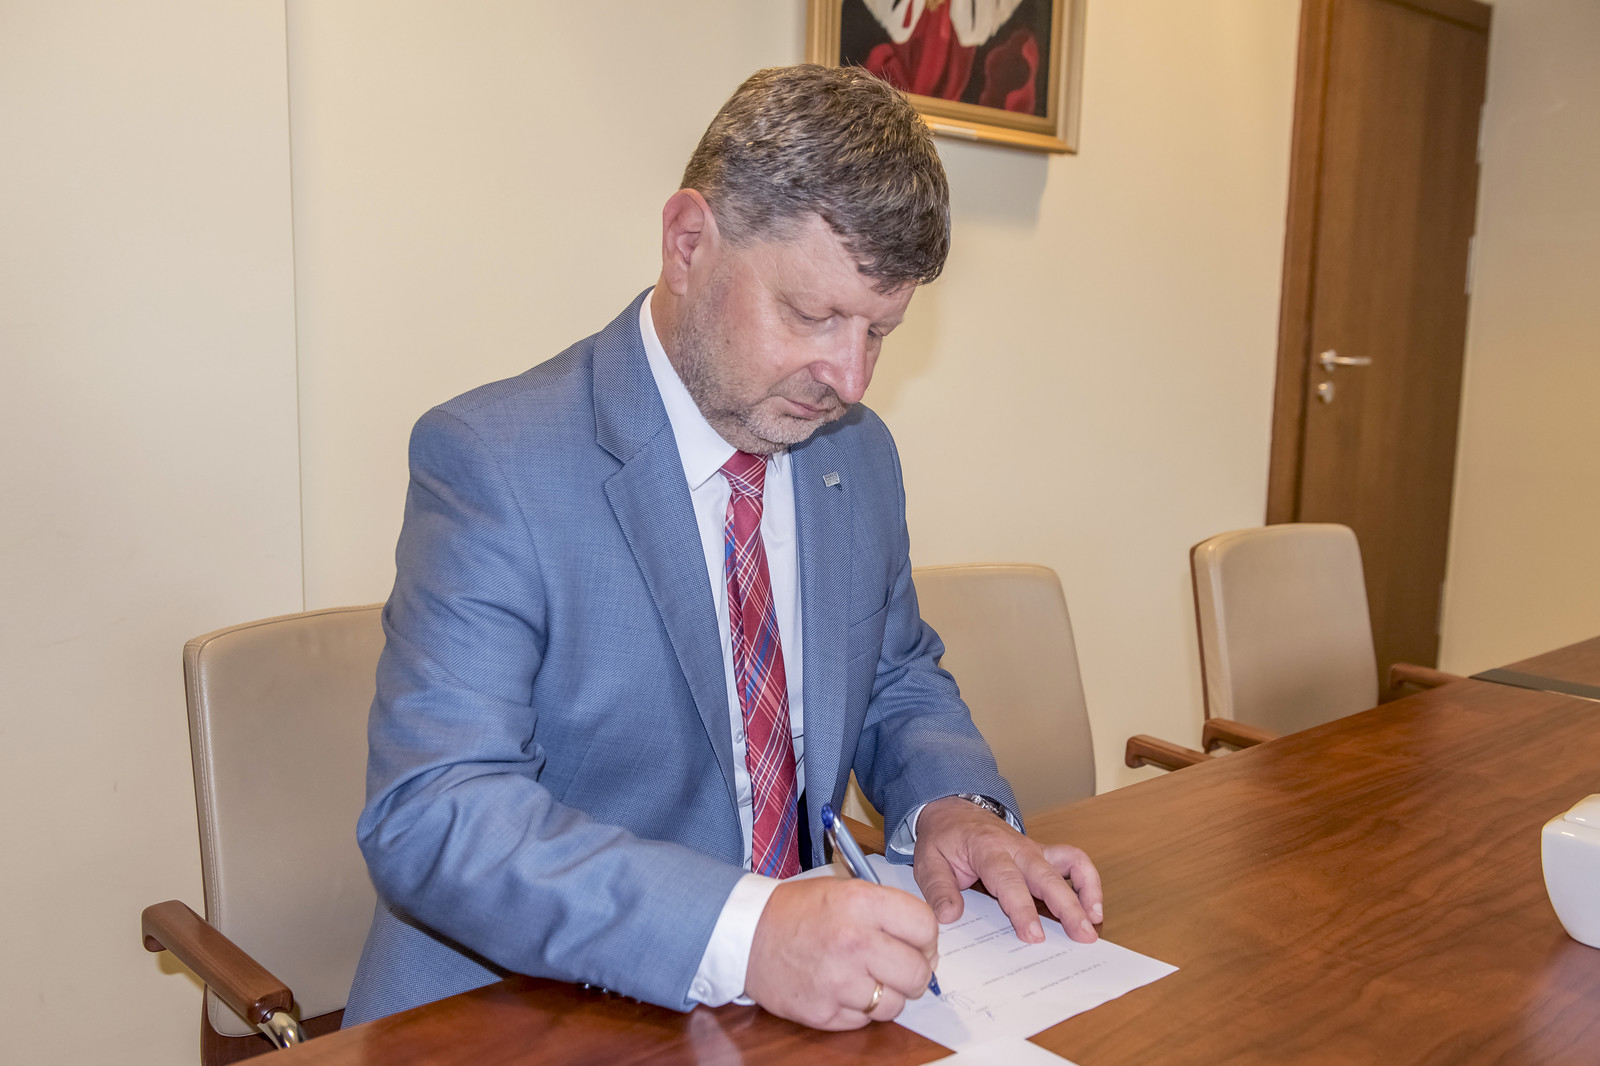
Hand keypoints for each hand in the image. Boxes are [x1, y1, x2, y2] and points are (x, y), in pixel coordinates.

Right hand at [744, 875, 937, 1029]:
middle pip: (918, 972)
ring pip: (895, 1004)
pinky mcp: (824, 1013)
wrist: (746, 934)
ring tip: (865, 977)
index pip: (925, 927)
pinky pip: (864, 1021)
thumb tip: (926, 943)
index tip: (919, 942)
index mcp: (862, 904)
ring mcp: (839, 982)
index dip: (927, 937)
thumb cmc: (797, 911)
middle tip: (899, 966)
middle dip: (914, 971)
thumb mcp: (844, 890)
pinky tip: (842, 988)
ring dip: (887, 994)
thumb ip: (887, 912)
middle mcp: (854, 943)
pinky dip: (859, 1009)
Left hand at [913, 795, 1102, 944]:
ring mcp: (1033, 849)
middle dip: (1068, 907)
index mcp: (987, 849)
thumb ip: (939, 890)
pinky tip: (1093, 906)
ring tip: (1095, 921)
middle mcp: (1016, 847)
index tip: (1034, 935)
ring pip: (1069, 864)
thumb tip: (949, 917)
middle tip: (1083, 936)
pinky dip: (1088, 880)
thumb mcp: (928, 861)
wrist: (952, 809)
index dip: (1023, 909)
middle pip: (1047, 876)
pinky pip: (1074, 860)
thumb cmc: (943, 838)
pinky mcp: (1042, 854)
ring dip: (1087, 891)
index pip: (1008, 880)